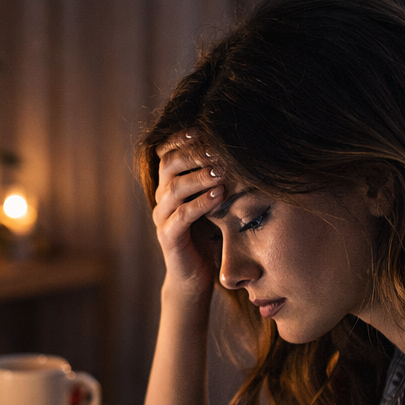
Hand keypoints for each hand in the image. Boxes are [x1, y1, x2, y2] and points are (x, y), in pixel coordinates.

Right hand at [153, 133, 222, 309]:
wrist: (196, 276)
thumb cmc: (209, 235)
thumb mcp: (215, 202)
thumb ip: (218, 179)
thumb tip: (243, 150)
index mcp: (170, 185)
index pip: (168, 152)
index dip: (182, 138)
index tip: (203, 128)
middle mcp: (162, 198)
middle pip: (168, 164)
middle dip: (193, 153)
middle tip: (217, 148)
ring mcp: (163, 217)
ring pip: (174, 188)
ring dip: (199, 176)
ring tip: (221, 171)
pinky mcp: (168, 237)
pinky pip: (182, 215)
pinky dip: (201, 203)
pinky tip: (219, 195)